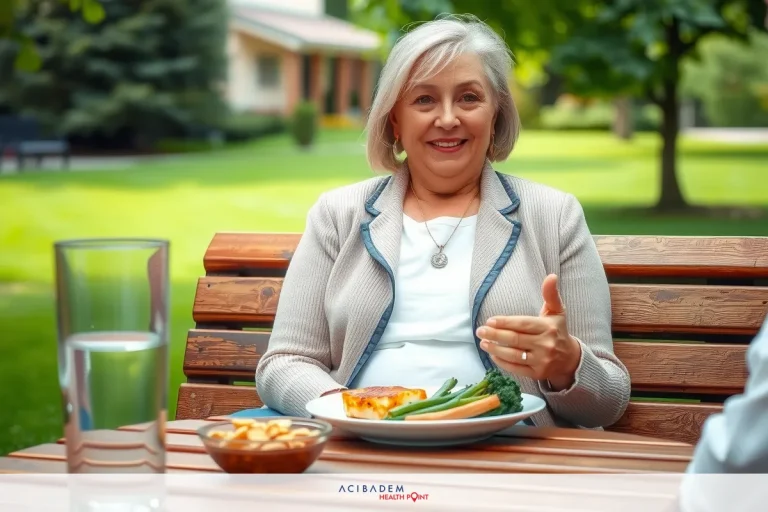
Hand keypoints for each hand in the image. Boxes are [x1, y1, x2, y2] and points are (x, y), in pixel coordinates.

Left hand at [476, 274, 581, 389]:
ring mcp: (542, 361)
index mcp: (548, 327)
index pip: (522, 324)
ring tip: (483, 343)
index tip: (490, 320)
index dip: (505, 323)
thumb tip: (551, 276)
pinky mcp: (537, 374)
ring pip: (514, 355)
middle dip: (495, 335)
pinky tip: (492, 355)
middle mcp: (546, 344)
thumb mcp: (556, 311)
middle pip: (515, 339)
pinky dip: (502, 362)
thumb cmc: (558, 331)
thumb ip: (550, 294)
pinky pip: (516, 368)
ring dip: (495, 349)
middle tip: (480, 331)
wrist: (570, 359)